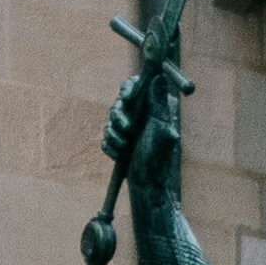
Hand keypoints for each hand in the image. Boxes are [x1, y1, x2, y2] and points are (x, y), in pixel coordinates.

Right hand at [104, 65, 188, 264]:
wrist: (148, 185)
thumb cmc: (158, 159)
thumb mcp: (159, 128)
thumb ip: (157, 104)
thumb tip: (160, 78)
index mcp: (150, 110)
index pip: (135, 87)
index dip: (129, 88)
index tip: (128, 98)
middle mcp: (138, 117)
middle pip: (119, 103)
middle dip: (119, 116)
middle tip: (127, 129)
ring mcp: (127, 131)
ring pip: (109, 120)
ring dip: (114, 134)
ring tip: (124, 148)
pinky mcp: (118, 144)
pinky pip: (105, 138)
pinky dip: (109, 146)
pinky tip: (118, 155)